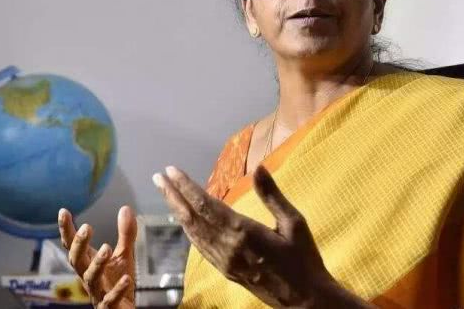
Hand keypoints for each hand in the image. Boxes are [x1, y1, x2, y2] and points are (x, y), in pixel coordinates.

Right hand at [58, 206, 136, 308]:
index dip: (66, 230)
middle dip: (79, 244)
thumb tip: (125, 207)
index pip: (73, 245)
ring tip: (107, 247)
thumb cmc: (117, 281)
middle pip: (76, 260)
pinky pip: (109, 299)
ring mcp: (97, 292)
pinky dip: (117, 289)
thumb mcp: (123, 253)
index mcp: (88, 262)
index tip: (63, 211)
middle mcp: (88, 276)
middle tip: (86, 227)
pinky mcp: (108, 307)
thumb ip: (125, 232)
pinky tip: (127, 278)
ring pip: (90, 278)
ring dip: (97, 263)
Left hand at [153, 165, 366, 307]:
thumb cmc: (303, 259)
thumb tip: (258, 167)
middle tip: (158, 177)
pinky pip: (200, 246)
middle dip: (173, 196)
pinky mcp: (225, 270)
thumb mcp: (294, 222)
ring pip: (193, 232)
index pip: (206, 205)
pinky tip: (184, 220)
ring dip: (176, 210)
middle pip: (192, 217)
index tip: (171, 171)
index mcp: (243, 232)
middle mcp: (227, 247)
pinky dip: (188, 229)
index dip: (187, 187)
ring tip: (166, 192)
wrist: (304, 301)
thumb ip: (272, 195)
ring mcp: (224, 261)